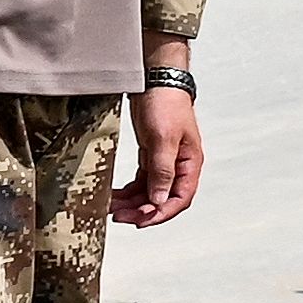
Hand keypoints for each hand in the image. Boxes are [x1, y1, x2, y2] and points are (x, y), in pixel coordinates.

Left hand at [114, 82, 206, 225]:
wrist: (154, 80)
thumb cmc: (165, 104)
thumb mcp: (163, 139)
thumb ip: (162, 170)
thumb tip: (160, 200)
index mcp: (189, 163)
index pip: (180, 198)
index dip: (161, 214)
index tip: (140, 221)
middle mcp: (179, 166)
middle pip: (162, 199)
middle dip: (141, 210)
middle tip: (119, 216)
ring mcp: (165, 161)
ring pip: (149, 192)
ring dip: (132, 202)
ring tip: (112, 208)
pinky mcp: (151, 155)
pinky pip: (141, 181)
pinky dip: (128, 190)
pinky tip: (114, 196)